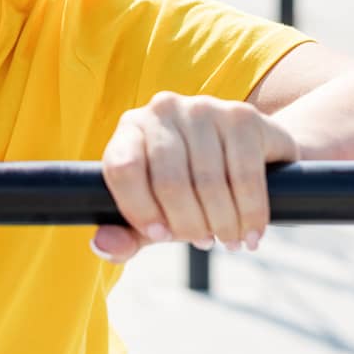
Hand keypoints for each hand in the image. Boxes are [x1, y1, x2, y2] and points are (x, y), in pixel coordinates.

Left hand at [93, 92, 299, 263]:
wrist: (249, 153)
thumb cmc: (189, 188)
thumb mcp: (153, 212)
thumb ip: (125, 233)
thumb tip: (102, 245)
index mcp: (131, 129)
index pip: (122, 168)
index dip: (139, 209)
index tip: (160, 235)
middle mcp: (163, 110)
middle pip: (169, 182)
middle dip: (188, 225)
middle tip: (203, 242)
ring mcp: (203, 109)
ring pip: (209, 183)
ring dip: (222, 225)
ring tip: (228, 240)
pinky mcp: (242, 117)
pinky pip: (245, 177)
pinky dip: (250, 214)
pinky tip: (251, 233)